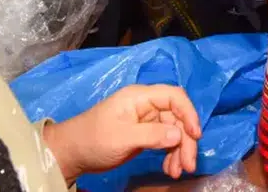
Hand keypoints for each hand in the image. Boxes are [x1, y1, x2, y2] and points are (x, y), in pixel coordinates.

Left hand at [41, 84, 200, 183]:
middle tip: (188, 164)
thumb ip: (151, 135)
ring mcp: (146, 120)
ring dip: (179, 151)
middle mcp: (146, 105)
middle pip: (176, 117)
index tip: (195, 135)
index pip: (174, 96)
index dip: (188, 113)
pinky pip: (164, 141)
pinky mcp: (144, 134)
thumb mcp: (122, 137)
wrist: (71, 153)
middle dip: (185, 140)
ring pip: (173, 131)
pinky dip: (169, 154)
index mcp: (140, 97)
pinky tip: (169, 168)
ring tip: (177, 171)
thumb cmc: (93, 139)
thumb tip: (179, 135)